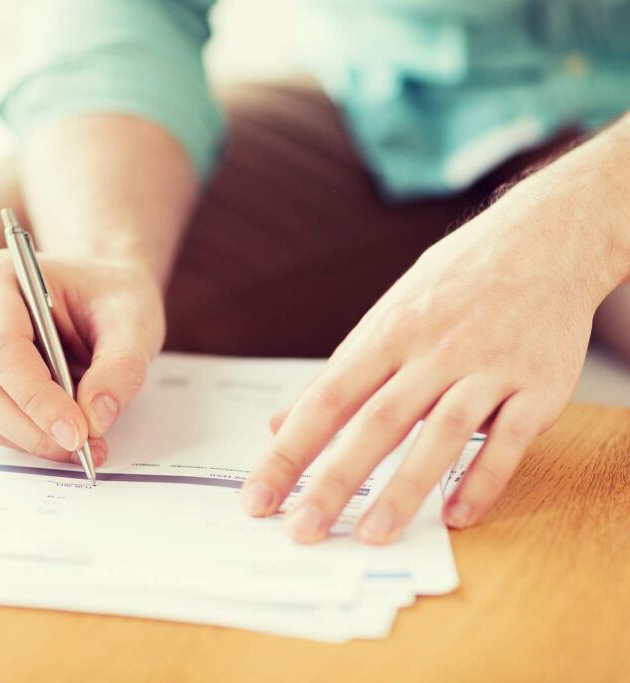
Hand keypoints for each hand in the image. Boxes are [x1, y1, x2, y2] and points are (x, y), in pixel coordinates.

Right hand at [0, 250, 163, 464]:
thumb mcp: (134, 322)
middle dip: (35, 427)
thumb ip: (121, 367)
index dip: (37, 397)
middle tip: (86, 446)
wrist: (101, 291)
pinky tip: (64, 436)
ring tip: (85, 444)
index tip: (77, 432)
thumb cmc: (110, 295)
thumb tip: (95, 418)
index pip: (2, 348)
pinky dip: (27, 437)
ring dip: (32, 438)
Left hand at [241, 193, 616, 543]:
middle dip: (335, 481)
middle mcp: (432, 350)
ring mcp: (487, 367)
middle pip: (376, 423)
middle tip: (302, 530)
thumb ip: (336, 375)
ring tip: (372, 534)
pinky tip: (458, 517)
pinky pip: (511, 440)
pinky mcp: (539, 386)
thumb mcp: (385, 315)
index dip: (289, 452)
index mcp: (386, 333)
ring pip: (442, 434)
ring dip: (406, 489)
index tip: (259, 496)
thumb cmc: (452, 283)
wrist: (544, 238)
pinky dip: (484, 479)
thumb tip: (279, 423)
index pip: (325, 401)